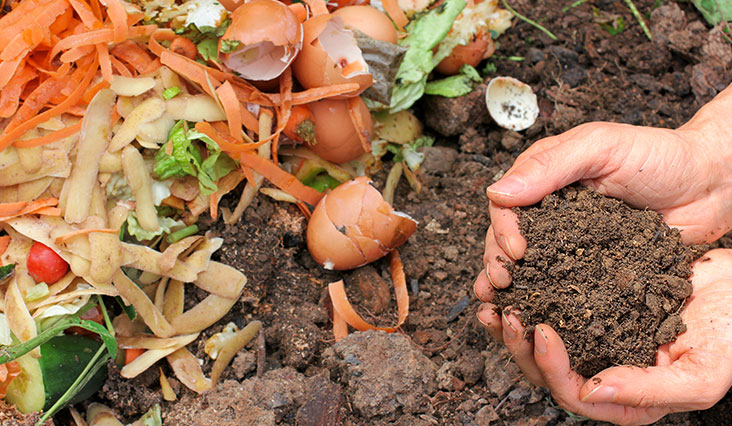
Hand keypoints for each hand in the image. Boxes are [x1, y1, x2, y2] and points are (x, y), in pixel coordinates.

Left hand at [476, 248, 731, 424]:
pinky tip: (515, 278)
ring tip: (495, 298)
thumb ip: (649, 390)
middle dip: (519, 345)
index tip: (541, 330)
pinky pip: (551, 304)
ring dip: (514, 323)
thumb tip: (591, 391)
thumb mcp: (701, 374)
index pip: (573, 394)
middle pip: (546, 370)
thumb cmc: (730, 335)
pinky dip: (530, 294)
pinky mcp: (590, 305)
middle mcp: (603, 370)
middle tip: (506, 312)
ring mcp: (595, 337)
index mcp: (625, 397)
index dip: (551, 367)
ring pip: (541, 340)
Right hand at [478, 117, 731, 292]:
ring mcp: (570, 241)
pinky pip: (563, 284)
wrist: (711, 184)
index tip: (516, 250)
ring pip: (529, 265)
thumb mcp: (601, 147)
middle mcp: (551, 211)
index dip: (502, 228)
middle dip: (497, 261)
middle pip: (508, 238)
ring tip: (501, 306)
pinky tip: (534, 315)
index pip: (506, 204)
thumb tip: (496, 192)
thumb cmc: (660, 155)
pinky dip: (545, 299)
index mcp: (545, 178)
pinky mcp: (592, 267)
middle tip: (501, 284)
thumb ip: (550, 166)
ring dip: (512, 285)